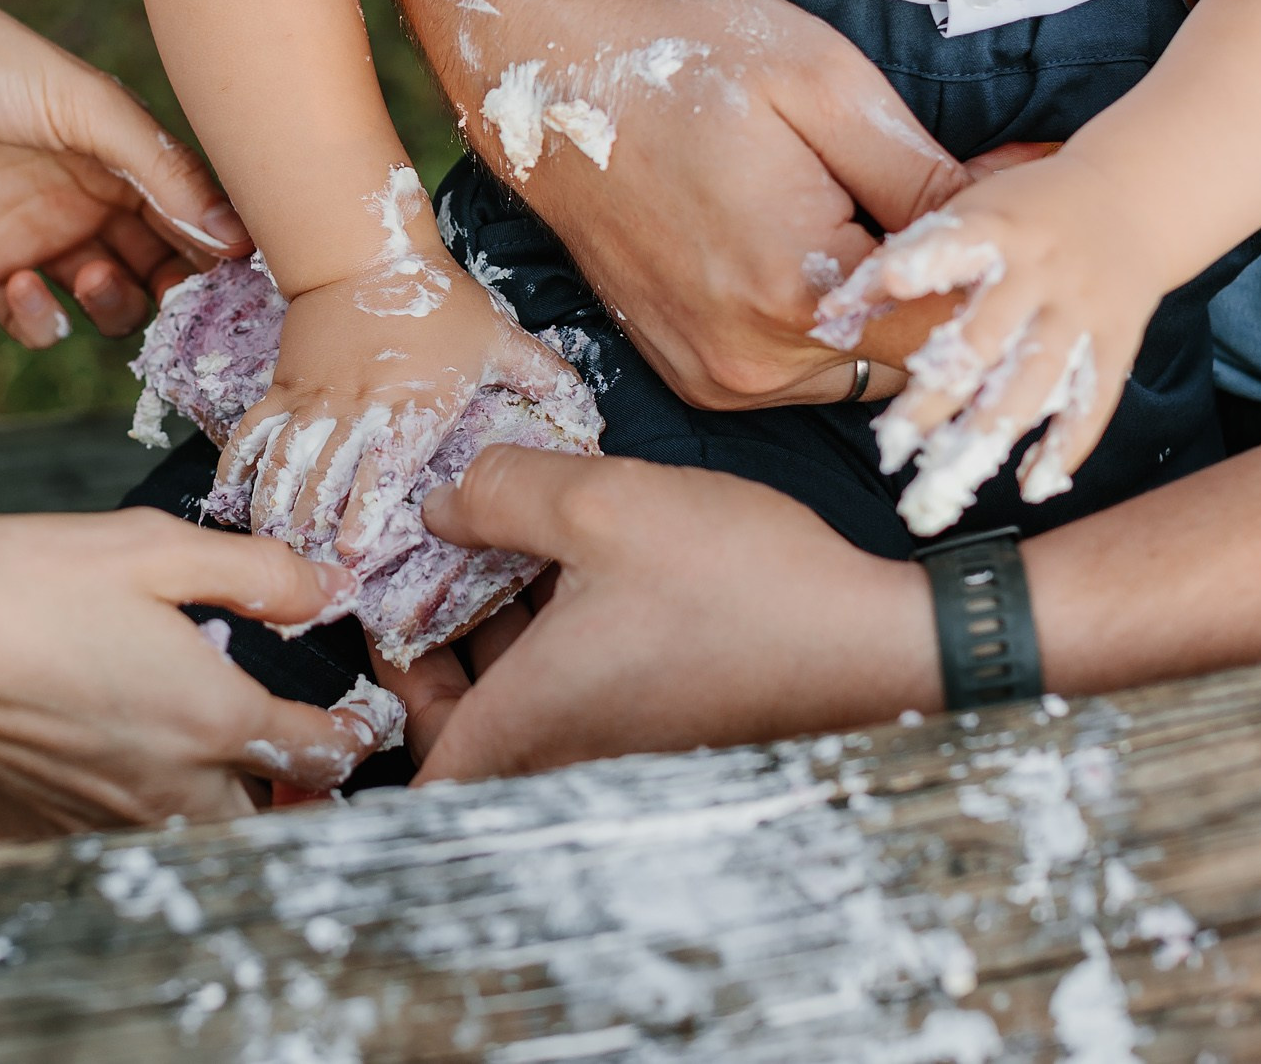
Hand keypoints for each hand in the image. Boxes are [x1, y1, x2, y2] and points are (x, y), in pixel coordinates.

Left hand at [0, 0, 249, 347]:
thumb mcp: (92, 109)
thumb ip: (164, 172)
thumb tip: (237, 237)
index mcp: (127, 156)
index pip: (196, 218)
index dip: (223, 252)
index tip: (247, 281)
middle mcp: (92, 201)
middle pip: (162, 270)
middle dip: (179, 295)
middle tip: (184, 304)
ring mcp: (39, 237)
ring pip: (107, 304)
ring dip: (115, 305)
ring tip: (94, 275)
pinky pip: (33, 322)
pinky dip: (42, 321)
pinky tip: (27, 285)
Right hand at [0, 511, 381, 834]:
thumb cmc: (9, 582)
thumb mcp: (149, 547)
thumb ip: (256, 571)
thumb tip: (329, 586)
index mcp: (210, 719)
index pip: (325, 754)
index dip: (359, 729)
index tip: (363, 710)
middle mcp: (167, 789)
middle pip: (269, 814)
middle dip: (291, 781)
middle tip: (284, 728)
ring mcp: (103, 820)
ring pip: (197, 832)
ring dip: (218, 796)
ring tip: (198, 731)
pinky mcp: (47, 828)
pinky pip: (123, 832)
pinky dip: (141, 802)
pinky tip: (112, 739)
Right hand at [220, 245, 577, 564]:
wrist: (366, 250)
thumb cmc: (439, 302)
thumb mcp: (500, 338)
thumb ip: (544, 378)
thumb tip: (592, 418)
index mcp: (411, 403)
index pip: (384, 465)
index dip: (365, 510)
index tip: (352, 550)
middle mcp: (357, 406)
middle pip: (327, 476)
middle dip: (313, 527)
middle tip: (306, 571)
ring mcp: (313, 398)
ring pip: (285, 461)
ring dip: (276, 508)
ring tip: (271, 548)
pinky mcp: (283, 388)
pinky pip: (254, 433)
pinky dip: (238, 469)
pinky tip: (228, 503)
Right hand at [367, 0, 970, 409]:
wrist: (544, 80)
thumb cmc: (682, 62)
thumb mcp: (826, 86)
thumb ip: (929, 174)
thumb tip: (1026, 202)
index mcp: (797, 290)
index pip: (955, 322)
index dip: (999, 265)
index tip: (1009, 197)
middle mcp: (754, 358)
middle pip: (910, 360)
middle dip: (940, 293)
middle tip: (933, 200)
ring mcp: (716, 375)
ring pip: (856, 372)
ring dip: (880, 315)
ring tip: (864, 220)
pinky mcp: (692, 372)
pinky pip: (797, 373)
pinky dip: (822, 327)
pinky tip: (811, 251)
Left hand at [401, 449, 937, 777]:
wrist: (876, 643)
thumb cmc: (742, 586)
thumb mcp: (603, 503)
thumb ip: (502, 493)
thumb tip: (441, 502)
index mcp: (533, 722)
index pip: (420, 768)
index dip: (385, 699)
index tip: (384, 621)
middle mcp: (568, 755)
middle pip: (465, 728)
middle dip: (439, 646)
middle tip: (434, 564)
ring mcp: (619, 749)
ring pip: (525, 703)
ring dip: (504, 632)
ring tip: (503, 539)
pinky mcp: (663, 728)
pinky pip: (579, 693)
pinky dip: (560, 637)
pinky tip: (578, 559)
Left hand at [814, 152, 1162, 537]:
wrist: (1132, 199)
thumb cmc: (1023, 212)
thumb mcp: (968, 212)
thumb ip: (904, 260)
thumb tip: (828, 317)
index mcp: (998, 227)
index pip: (957, 244)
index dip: (923, 262)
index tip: (889, 281)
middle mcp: (1042, 273)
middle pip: (987, 339)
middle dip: (937, 392)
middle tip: (890, 441)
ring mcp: (1081, 312)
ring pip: (1035, 383)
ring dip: (988, 433)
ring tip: (946, 478)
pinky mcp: (1115, 344)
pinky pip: (1092, 405)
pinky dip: (1063, 448)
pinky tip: (1031, 485)